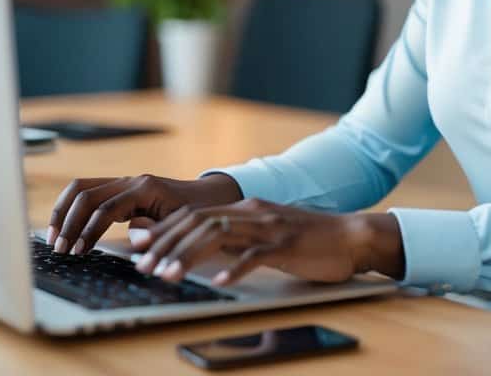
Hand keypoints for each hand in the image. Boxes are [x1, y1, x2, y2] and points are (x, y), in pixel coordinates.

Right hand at [47, 173, 241, 254]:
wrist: (207, 198)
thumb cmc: (196, 215)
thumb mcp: (180, 225)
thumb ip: (155, 230)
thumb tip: (133, 235)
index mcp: (145, 188)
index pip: (106, 209)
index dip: (89, 231)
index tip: (78, 252)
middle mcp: (130, 180)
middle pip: (86, 193)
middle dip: (68, 221)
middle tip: (59, 248)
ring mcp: (122, 181)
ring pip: (80, 187)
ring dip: (62, 211)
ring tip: (51, 238)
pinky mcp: (117, 188)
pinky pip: (86, 191)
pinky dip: (69, 206)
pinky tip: (61, 226)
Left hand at [129, 199, 404, 286]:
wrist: (351, 236)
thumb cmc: (308, 240)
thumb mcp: (265, 236)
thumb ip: (236, 239)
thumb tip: (200, 253)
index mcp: (245, 209)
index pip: (195, 214)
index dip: (164, 229)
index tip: (140, 245)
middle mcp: (252, 212)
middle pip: (199, 221)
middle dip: (167, 242)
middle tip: (144, 264)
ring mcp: (269, 227)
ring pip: (219, 235)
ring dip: (189, 255)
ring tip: (168, 274)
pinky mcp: (286, 244)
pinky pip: (255, 255)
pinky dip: (233, 267)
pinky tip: (217, 281)